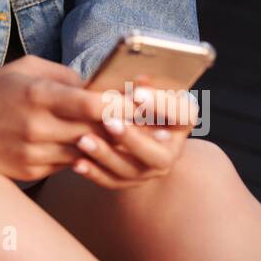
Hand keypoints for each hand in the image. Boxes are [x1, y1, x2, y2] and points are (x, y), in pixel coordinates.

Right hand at [0, 55, 130, 181]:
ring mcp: (33, 153)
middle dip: (122, 127)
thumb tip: (100, 86)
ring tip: (125, 136)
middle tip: (146, 122)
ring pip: (85, 153)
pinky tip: (88, 147)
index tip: (141, 102)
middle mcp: (37, 127)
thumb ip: (65, 76)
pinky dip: (80, 156)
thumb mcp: (26, 68)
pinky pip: (67, 165)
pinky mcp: (30, 172)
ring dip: (105, 146)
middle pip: (95, 132)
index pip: (93, 105)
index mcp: (37, 95)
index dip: (122, 106)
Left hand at [70, 74, 199, 189]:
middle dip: (132, 139)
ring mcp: (152, 169)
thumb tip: (139, 79)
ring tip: (83, 140)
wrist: (135, 124)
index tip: (137, 93)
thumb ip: (141, 86)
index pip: (182, 114)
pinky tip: (77, 163)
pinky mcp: (130, 181)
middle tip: (108, 122)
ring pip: (132, 170)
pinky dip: (95, 172)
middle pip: (158, 154)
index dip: (161, 105)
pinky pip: (113, 181)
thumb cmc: (138, 97)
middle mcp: (172, 150)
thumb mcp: (143, 88)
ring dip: (107, 156)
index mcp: (182, 122)